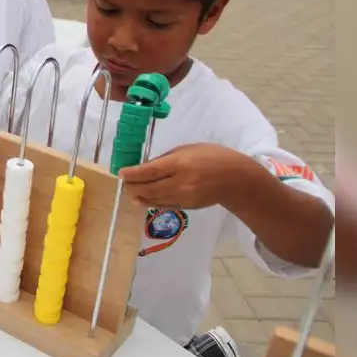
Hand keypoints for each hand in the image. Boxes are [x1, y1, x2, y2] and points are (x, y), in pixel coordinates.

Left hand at [119, 143, 253, 208]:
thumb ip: (166, 158)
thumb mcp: (187, 149)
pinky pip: (164, 205)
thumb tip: (146, 167)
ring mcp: (183, 197)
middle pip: (148, 188)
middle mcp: (179, 183)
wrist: (236, 179)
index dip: (132, 173)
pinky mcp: (187, 207)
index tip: (121, 172)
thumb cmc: (212, 157)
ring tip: (130, 191)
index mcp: (179, 164)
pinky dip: (152, 202)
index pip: (149, 171)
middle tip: (124, 182)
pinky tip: (143, 199)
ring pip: (154, 199)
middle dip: (133, 186)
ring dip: (140, 195)